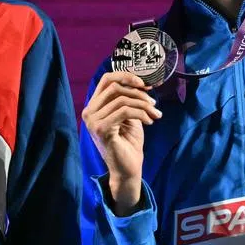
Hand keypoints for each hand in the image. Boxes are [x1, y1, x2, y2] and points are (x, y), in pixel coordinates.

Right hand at [80, 71, 161, 215]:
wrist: (128, 168)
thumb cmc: (128, 142)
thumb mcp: (129, 115)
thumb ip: (128, 99)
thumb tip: (140, 82)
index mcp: (94, 106)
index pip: (106, 79)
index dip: (126, 76)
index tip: (144, 84)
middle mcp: (89, 111)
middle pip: (115, 87)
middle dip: (138, 93)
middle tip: (153, 104)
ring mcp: (93, 120)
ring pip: (122, 99)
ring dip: (143, 105)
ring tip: (155, 115)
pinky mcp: (101, 129)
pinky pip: (125, 111)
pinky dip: (141, 114)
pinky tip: (149, 121)